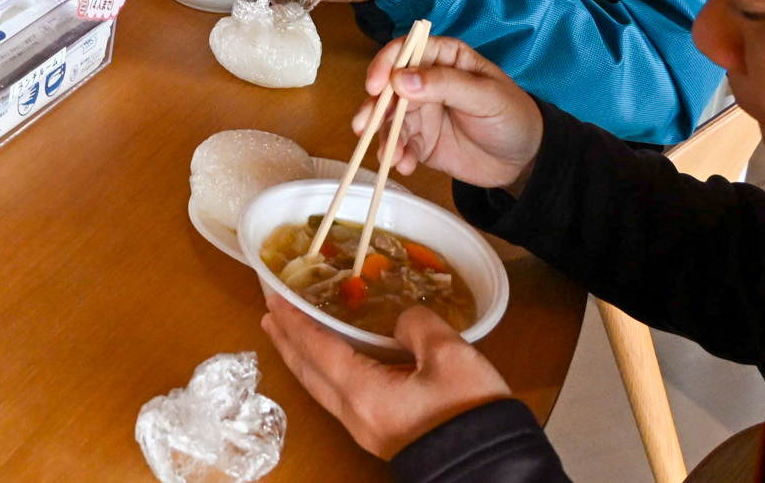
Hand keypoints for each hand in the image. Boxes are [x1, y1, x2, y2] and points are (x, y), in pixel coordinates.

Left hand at [263, 297, 513, 458]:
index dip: (294, 321)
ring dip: (303, 357)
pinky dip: (325, 371)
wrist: (495, 468)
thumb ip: (416, 325)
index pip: (316, 349)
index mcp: (363, 393)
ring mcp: (367, 429)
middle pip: (308, 372)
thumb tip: (401, 321)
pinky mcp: (382, 434)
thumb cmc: (471, 412)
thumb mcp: (449, 355)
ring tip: (290, 334)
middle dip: (287, 341)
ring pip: (321, 387)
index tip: (274, 298)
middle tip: (270, 314)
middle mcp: (355, 413)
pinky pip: (340, 396)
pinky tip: (332, 362)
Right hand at [356, 34, 543, 190]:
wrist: (524, 161)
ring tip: (390, 156)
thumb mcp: (487, 96)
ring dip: (384, 137)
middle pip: (388, 87)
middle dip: (375, 108)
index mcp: (444, 58)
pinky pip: (399, 144)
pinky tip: (405, 165)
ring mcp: (420, 111)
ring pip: (389, 118)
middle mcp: (425, 81)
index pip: (406, 50)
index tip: (375, 86)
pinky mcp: (419, 140)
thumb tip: (401, 79)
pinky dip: (397, 155)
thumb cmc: (513, 117)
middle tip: (365, 126)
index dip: (386, 64)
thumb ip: (446, 84)